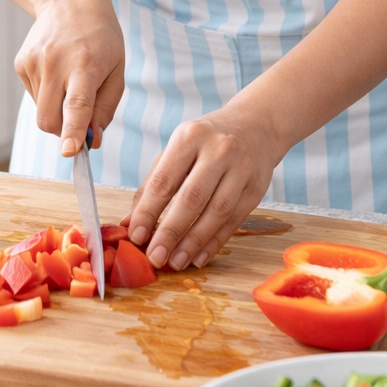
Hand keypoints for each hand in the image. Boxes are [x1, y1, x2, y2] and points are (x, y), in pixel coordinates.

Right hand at [14, 0, 124, 156]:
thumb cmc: (100, 38)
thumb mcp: (117, 70)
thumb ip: (106, 109)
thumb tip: (92, 142)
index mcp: (85, 64)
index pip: (77, 104)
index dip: (73, 130)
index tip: (70, 151)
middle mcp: (55, 63)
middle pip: (50, 119)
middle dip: (63, 133)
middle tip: (80, 124)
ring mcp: (34, 62)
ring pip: (41, 112)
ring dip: (57, 110)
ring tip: (71, 80)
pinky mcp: (21, 63)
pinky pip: (35, 97)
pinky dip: (47, 95)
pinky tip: (57, 72)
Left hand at [123, 103, 285, 270]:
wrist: (256, 125)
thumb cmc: (207, 140)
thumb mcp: (178, 148)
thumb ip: (153, 183)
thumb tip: (130, 222)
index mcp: (190, 137)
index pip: (165, 180)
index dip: (148, 211)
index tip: (136, 236)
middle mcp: (218, 150)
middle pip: (192, 198)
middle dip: (171, 231)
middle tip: (155, 257)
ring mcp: (241, 169)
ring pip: (216, 212)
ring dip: (193, 242)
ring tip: (175, 261)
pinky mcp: (257, 187)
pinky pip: (233, 221)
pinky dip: (214, 242)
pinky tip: (198, 257)